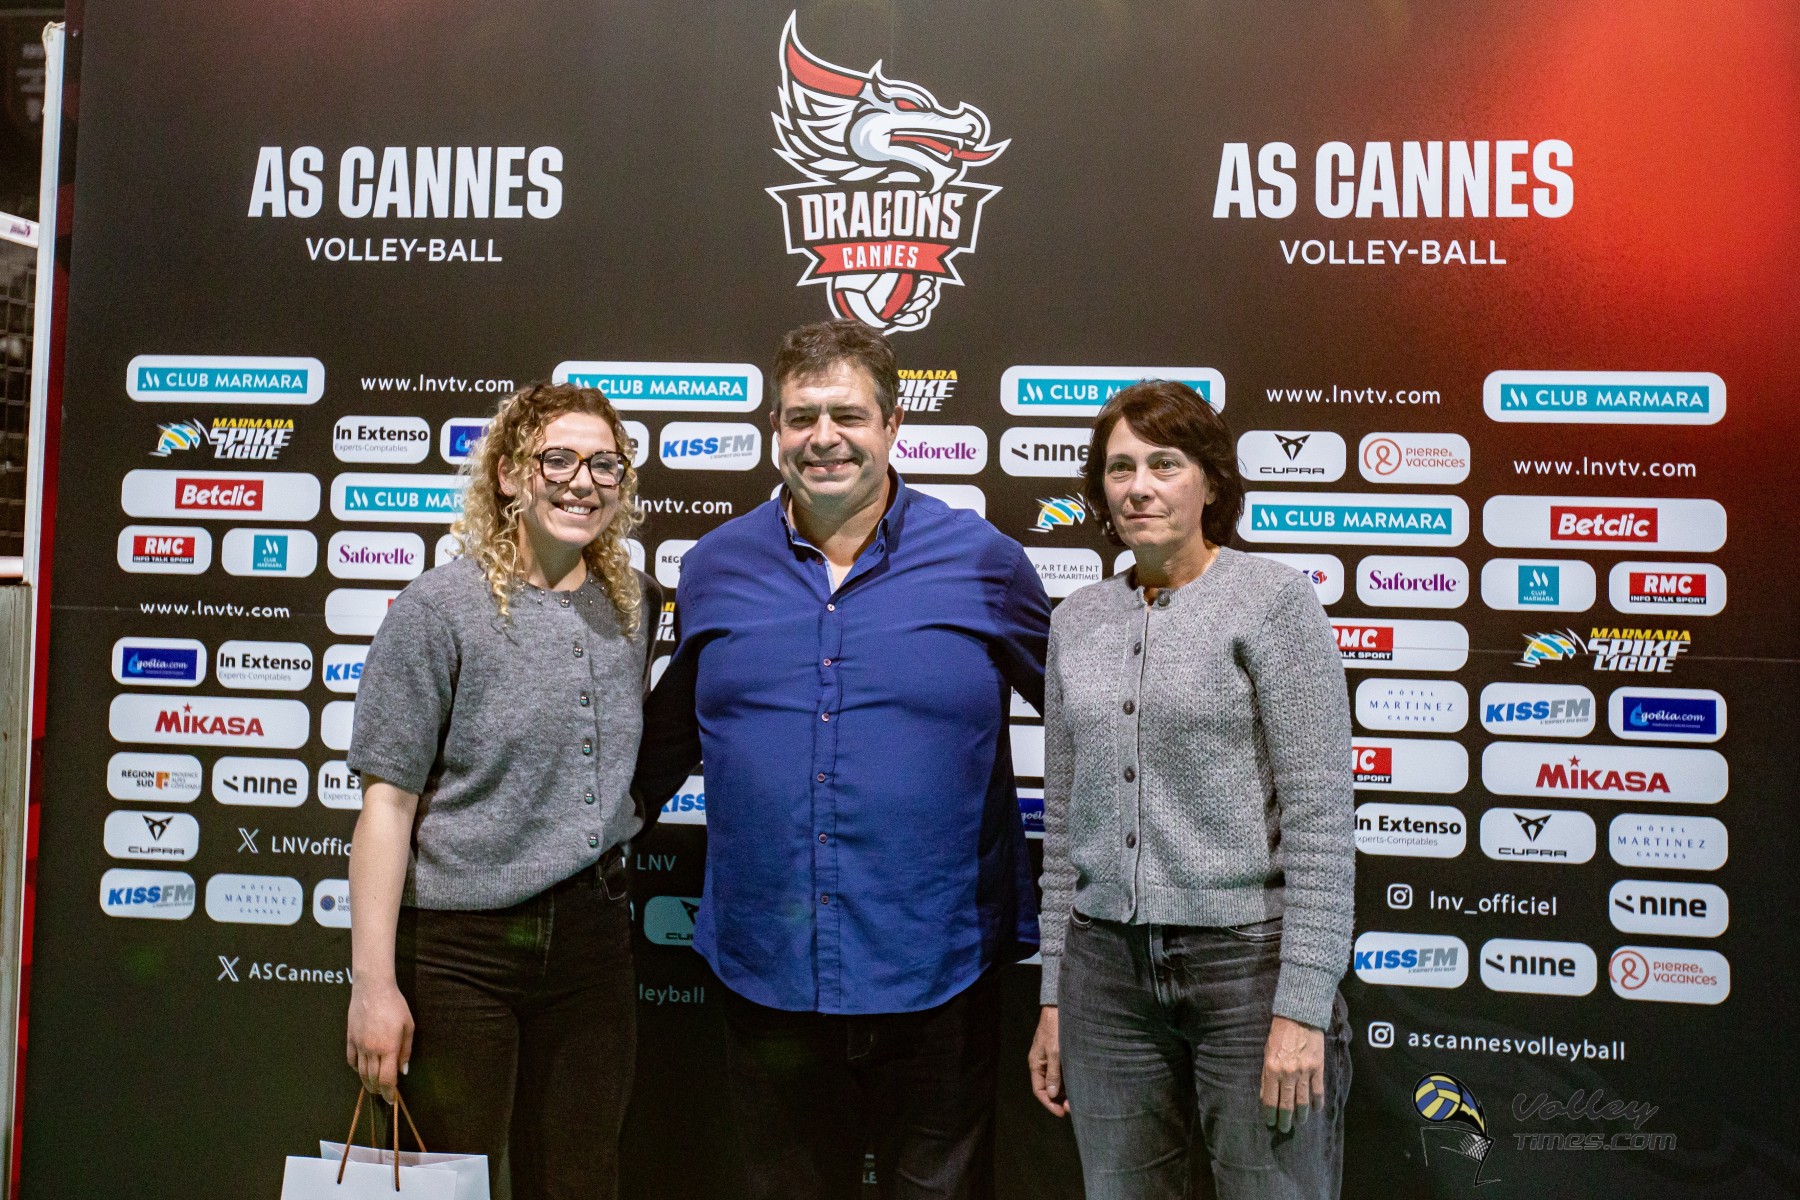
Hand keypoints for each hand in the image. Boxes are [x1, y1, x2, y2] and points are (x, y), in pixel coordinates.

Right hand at [346, 978, 413, 1100]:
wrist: (372, 989)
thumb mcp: (408, 1026)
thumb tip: (403, 1071)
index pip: (387, 1079)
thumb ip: (406, 1050)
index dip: (389, 1093)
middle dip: (379, 1090)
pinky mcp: (350, 1039)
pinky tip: (362, 1070)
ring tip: (374, 1088)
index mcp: (388, 1048)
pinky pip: (351, 1060)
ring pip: (361, 1072)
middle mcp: (372, 1050)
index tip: (392, 1100)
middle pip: (372, 1079)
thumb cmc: (395, 1005)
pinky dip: (356, 1069)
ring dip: (367, 1083)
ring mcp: (358, 1045)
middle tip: (384, 1095)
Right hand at [1028, 1006, 1068, 1116]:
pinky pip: (1062, 1072)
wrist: (1059, 1009)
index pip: (1039, 1090)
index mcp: (1036, 1064)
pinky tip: (1079, 1085)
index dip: (1049, 1104)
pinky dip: (1068, 1081)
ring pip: (1056, 1081)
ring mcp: (1050, 1059)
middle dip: (1059, 1100)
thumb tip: (1052, 1094)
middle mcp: (1042, 1064)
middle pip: (1048, 1088)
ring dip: (1065, 1091)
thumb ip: (1053, 1073)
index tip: (1062, 1112)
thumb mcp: (1055, 1052)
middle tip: (1073, 1107)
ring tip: (1078, 1099)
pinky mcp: (1059, 1054)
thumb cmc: (1055, 1028)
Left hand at [1260, 1014, 1324, 1132]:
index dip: (1270, 1114)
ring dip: (1301, 1114)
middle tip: (1284, 1128)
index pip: (1269, 1099)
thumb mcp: (1266, 1052)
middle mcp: (1287, 1073)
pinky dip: (1317, 1103)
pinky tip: (1316, 1110)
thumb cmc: (1279, 1033)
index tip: (1270, 1122)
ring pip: (1303, 1101)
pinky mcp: (1317, 1068)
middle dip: (1284, 1120)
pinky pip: (1318, 1091)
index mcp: (1271, 1069)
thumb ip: (1267, 1074)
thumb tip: (1267, 1095)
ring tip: (1300, 1122)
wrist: (1299, 1017)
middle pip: (1286, 1104)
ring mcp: (1304, 1072)